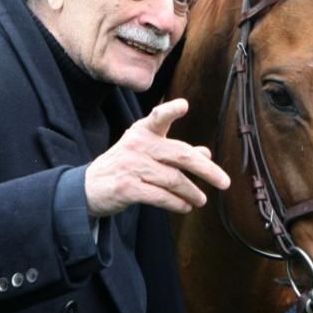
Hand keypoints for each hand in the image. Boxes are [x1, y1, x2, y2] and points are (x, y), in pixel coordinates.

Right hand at [85, 98, 230, 216]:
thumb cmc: (124, 166)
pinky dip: (177, 203)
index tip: (183, 105)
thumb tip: (206, 153)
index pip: (157, 118)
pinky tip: (185, 206)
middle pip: (180, 155)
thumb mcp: (147, 152)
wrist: (88, 187)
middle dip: (206, 170)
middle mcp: (137, 146)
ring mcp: (131, 167)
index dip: (170, 111)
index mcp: (143, 132)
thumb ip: (175, 152)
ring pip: (173, 180)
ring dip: (192, 192)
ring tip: (201, 199)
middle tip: (224, 182)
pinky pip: (160, 196)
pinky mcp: (127, 188)